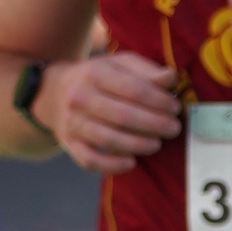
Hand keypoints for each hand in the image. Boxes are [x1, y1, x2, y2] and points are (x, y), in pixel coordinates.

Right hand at [37, 49, 182, 171]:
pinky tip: (132, 162)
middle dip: (155, 124)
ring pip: (109, 139)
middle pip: (124, 116)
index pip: (134, 90)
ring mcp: (73, 123)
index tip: (175, 108)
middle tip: (173, 128)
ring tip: (157, 144)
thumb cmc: (99, 78)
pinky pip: (90, 160)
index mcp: (95, 73)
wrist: (56, 92)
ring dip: (139, 145)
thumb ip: (147, 71)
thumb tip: (171, 78)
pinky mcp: (69, 144)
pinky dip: (112, 165)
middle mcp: (80, 98)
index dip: (160, 101)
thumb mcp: (120, 64)